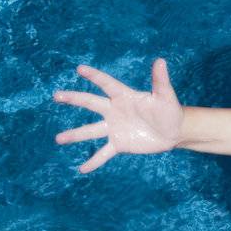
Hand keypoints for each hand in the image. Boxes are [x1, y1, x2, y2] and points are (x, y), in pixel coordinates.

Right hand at [52, 59, 183, 172]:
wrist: (174, 132)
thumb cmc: (170, 110)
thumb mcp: (165, 96)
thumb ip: (160, 80)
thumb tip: (161, 60)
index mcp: (125, 96)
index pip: (107, 84)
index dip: (95, 76)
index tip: (80, 69)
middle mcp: (115, 110)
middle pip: (91, 103)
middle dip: (74, 99)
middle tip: (57, 95)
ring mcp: (115, 128)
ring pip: (91, 131)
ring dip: (75, 135)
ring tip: (59, 139)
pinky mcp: (119, 144)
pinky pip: (103, 153)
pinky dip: (93, 162)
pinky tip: (82, 169)